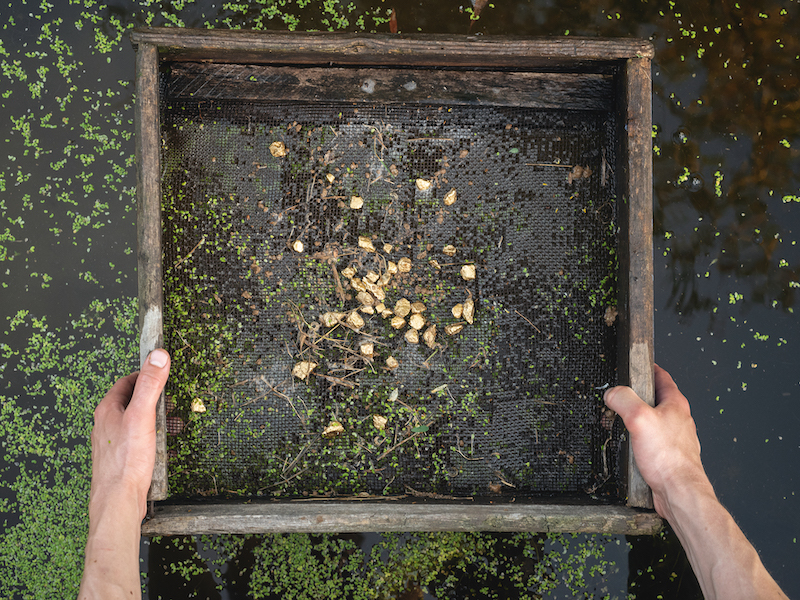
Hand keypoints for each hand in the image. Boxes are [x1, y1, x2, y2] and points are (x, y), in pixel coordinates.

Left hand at [80, 349, 169, 599]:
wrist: (118, 500)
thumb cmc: (127, 459)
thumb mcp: (143, 415)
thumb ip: (151, 384)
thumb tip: (159, 355)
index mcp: (107, 410)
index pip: (126, 382)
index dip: (145, 376)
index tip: (163, 375)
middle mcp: (105, 425)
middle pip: (131, 402)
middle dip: (154, 399)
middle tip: (174, 400)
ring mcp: (111, 443)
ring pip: (136, 423)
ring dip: (156, 420)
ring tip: (175, 424)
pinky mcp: (120, 459)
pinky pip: (138, 441)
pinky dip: (153, 439)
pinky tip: (166, 448)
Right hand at [603, 364, 710, 521]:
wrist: (679, 492)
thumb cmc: (668, 458)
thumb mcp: (639, 418)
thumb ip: (623, 400)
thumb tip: (612, 393)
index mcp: (675, 404)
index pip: (662, 376)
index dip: (648, 367)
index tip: (636, 363)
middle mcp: (677, 419)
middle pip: (655, 399)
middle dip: (635, 397)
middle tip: (619, 397)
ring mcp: (673, 437)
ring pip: (652, 421)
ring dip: (635, 420)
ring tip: (621, 423)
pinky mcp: (667, 454)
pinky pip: (650, 440)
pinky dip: (638, 439)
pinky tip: (629, 447)